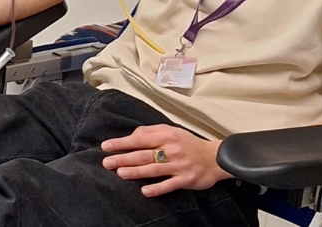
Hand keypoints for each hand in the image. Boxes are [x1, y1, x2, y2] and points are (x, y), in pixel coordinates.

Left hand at [101, 125, 229, 196]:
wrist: (215, 157)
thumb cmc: (189, 143)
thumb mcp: (171, 131)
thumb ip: (151, 131)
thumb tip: (132, 135)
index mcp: (166, 135)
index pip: (139, 138)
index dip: (121, 143)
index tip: (106, 146)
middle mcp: (171, 150)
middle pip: (143, 155)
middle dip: (123, 158)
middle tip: (107, 162)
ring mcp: (179, 165)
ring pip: (153, 169)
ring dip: (135, 172)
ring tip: (120, 173)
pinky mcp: (186, 179)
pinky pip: (169, 185)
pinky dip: (157, 188)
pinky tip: (144, 191)